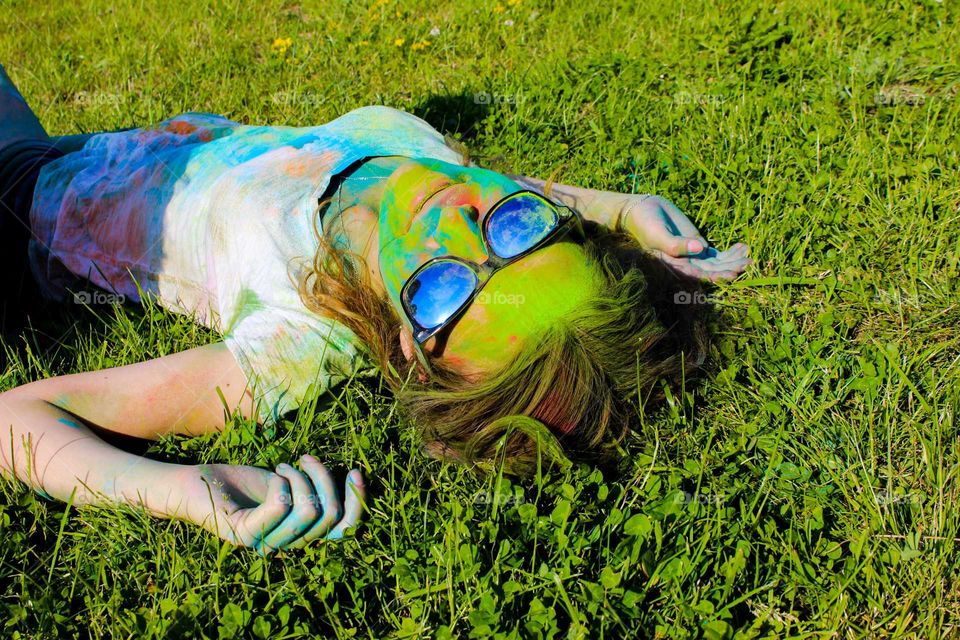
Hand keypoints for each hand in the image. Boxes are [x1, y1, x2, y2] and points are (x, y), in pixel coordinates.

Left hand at [183, 455, 364, 553]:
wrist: (196, 483)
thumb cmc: (243, 483)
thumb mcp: (290, 485)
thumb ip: (316, 492)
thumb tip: (355, 482)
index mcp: (300, 536)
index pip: (344, 531)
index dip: (357, 502)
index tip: (355, 471)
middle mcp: (286, 547)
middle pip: (329, 514)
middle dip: (323, 478)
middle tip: (305, 459)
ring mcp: (264, 543)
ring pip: (309, 509)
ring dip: (300, 477)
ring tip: (283, 467)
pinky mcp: (245, 534)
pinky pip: (281, 506)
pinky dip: (282, 482)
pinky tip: (272, 474)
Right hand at [619, 195, 750, 281]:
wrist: (643, 210)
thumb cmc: (646, 224)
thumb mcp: (658, 235)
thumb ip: (676, 245)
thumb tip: (700, 249)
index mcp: (676, 266)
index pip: (699, 275)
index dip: (717, 276)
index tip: (733, 274)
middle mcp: (687, 263)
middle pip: (713, 270)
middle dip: (731, 267)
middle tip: (749, 263)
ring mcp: (694, 254)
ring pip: (718, 262)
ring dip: (734, 259)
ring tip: (749, 253)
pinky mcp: (698, 243)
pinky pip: (718, 252)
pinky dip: (731, 251)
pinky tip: (744, 246)